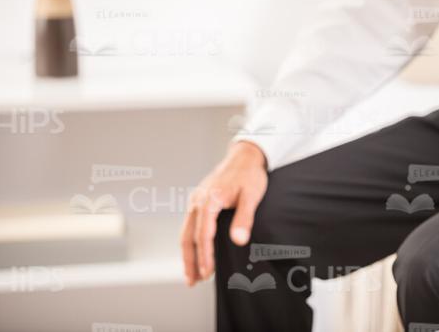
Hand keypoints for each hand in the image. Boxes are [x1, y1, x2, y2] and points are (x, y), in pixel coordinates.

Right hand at [180, 140, 267, 285]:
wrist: (244, 156)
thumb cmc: (249, 175)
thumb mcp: (252, 196)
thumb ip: (244, 218)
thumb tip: (238, 240)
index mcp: (209, 200)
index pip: (203, 235)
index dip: (204, 256)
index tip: (207, 273)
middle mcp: (198, 201)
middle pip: (188, 236)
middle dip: (190, 261)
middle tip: (193, 281)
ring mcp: (195, 200)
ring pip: (186, 232)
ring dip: (187, 253)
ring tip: (191, 274)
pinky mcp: (198, 201)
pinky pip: (189, 224)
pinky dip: (189, 241)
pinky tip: (194, 252)